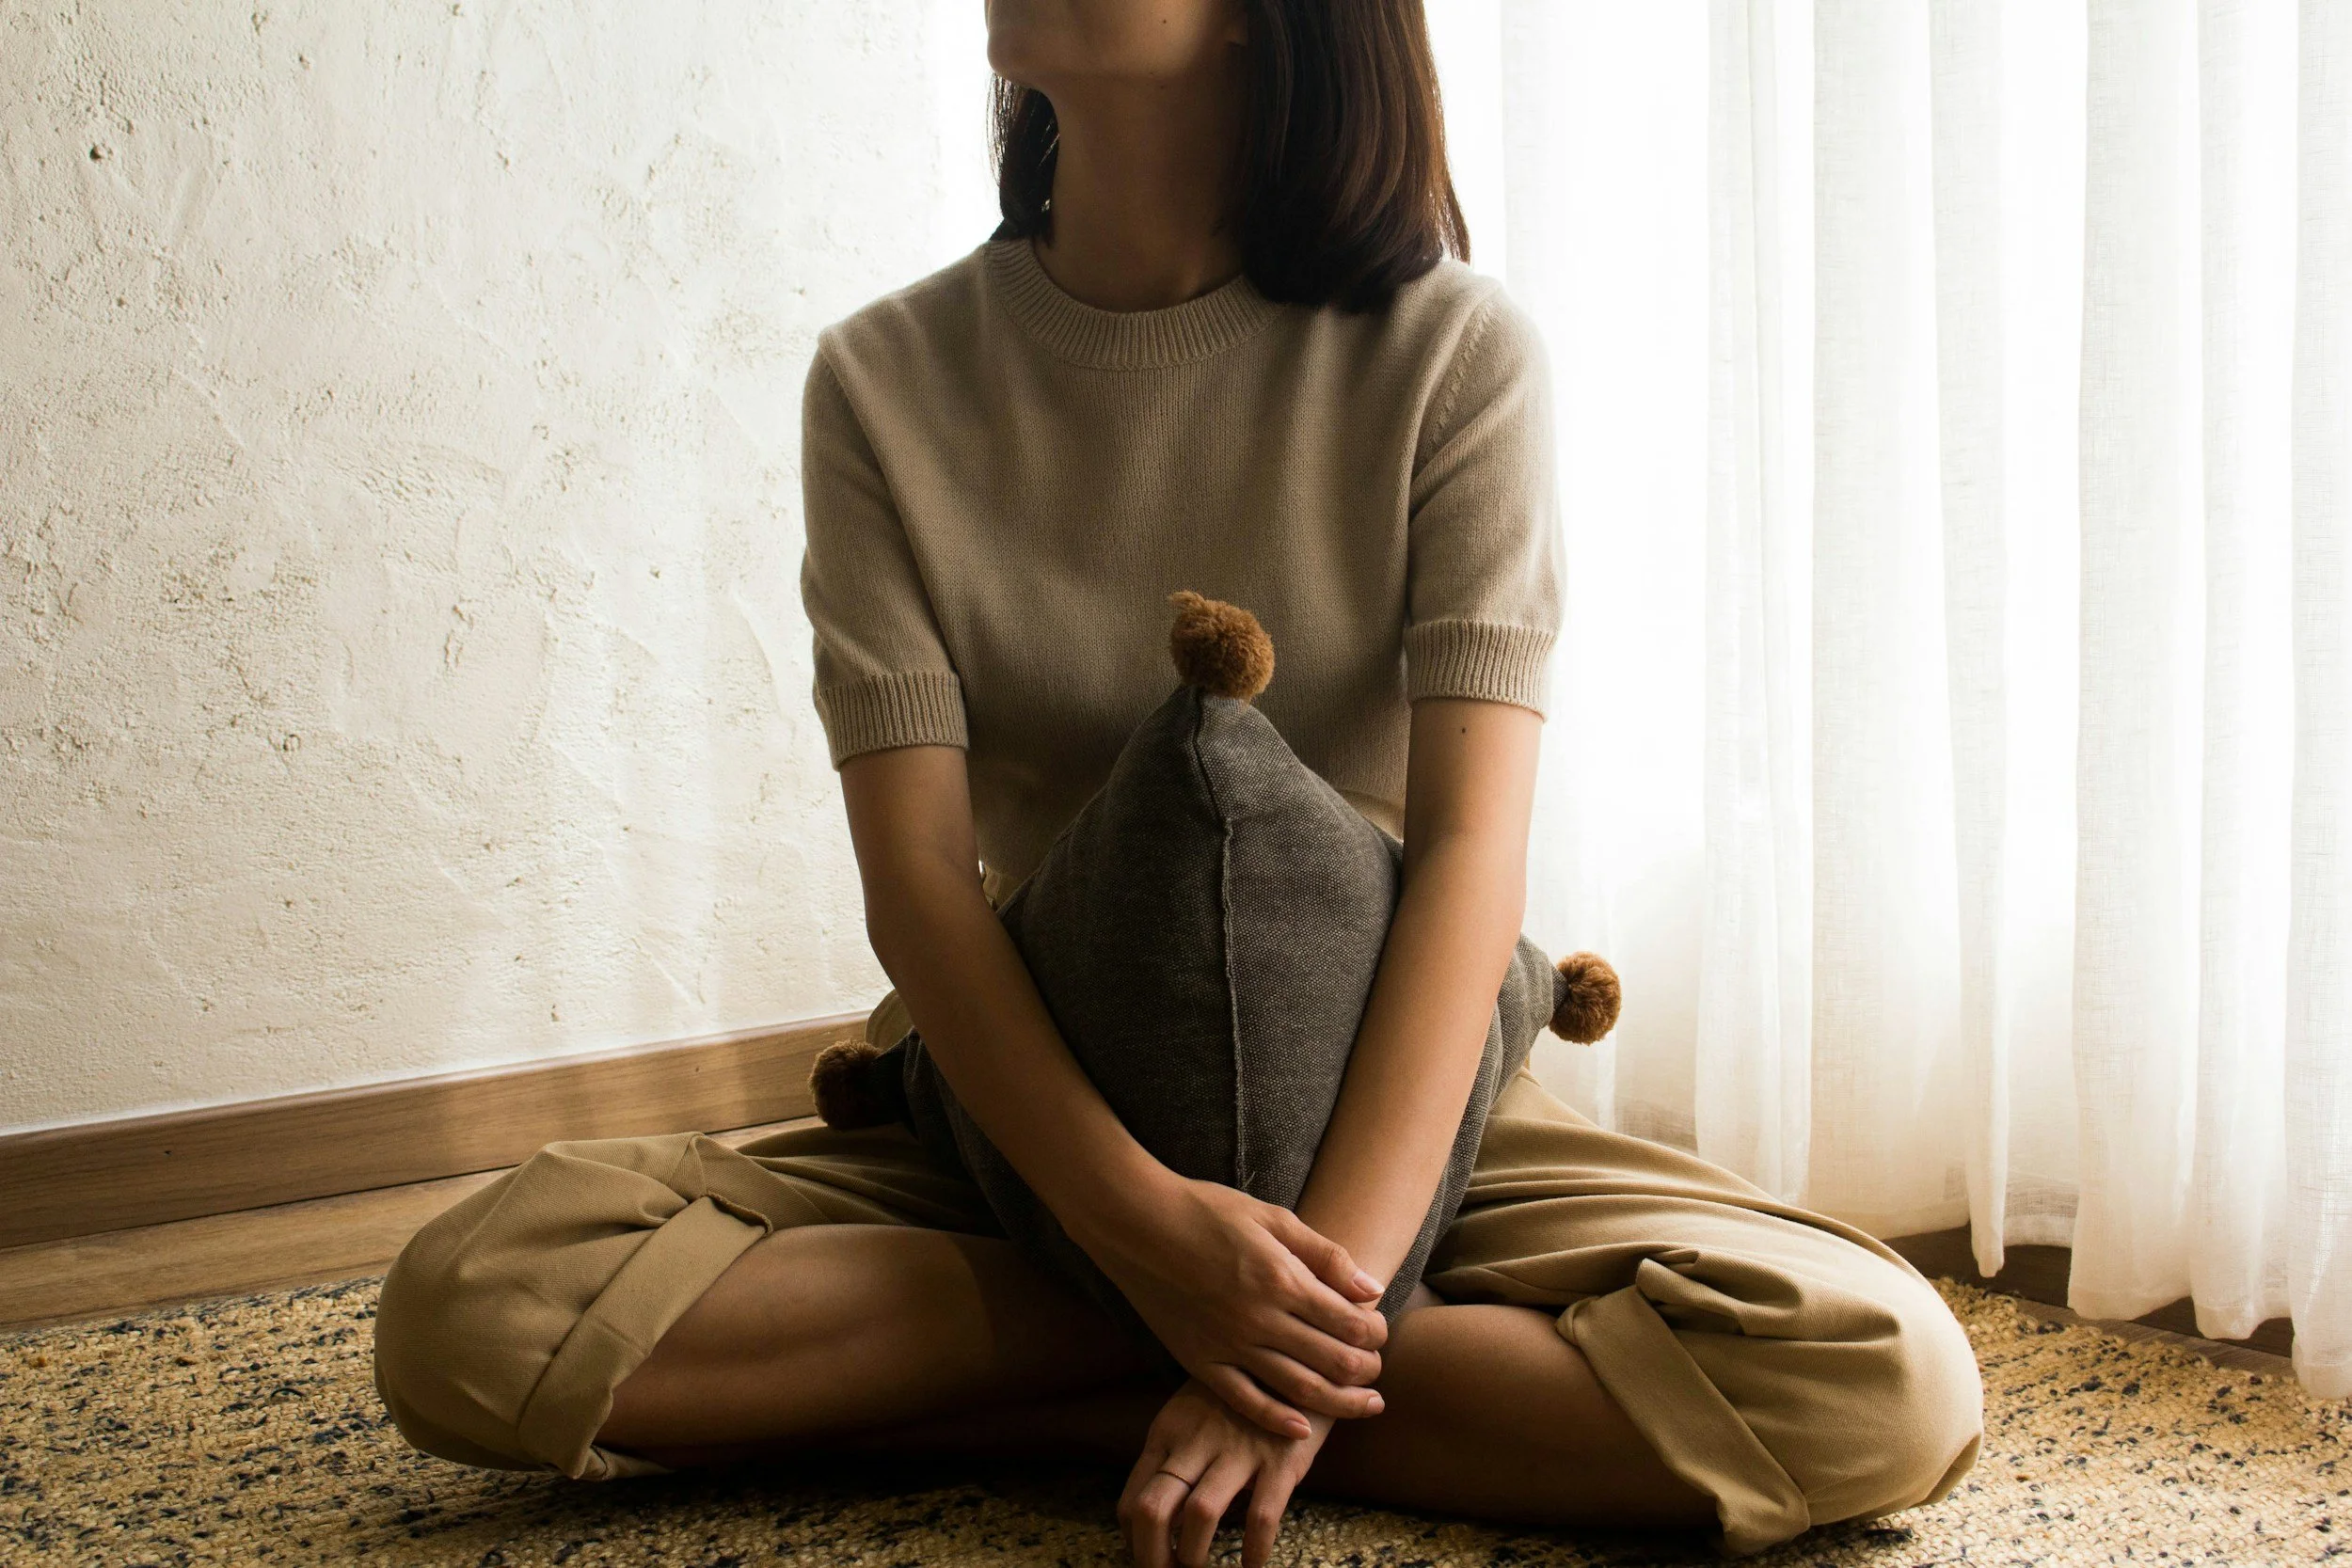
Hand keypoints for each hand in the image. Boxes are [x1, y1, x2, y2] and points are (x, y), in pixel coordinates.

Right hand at [1070, 1172, 1388, 1438]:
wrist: (1137, 1223)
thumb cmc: (1206, 1211)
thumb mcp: (1272, 1218)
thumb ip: (1323, 1255)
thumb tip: (1370, 1288)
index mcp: (1282, 1279)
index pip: (1348, 1321)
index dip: (1375, 1333)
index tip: (1380, 1332)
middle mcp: (1260, 1318)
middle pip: (1332, 1360)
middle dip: (1366, 1371)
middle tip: (1378, 1373)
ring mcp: (1229, 1344)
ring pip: (1298, 1388)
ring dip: (1339, 1403)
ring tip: (1365, 1406)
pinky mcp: (1200, 1361)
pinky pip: (1245, 1400)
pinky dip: (1277, 1419)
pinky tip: (1301, 1429)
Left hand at [1119, 1377, 1337, 1567]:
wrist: (1297, 1361)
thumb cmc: (1237, 1396)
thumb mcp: (1191, 1415)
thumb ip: (1173, 1457)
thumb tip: (1155, 1517)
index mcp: (1168, 1432)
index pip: (1132, 1499)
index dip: (1133, 1541)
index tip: (1147, 1556)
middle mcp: (1196, 1441)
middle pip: (1153, 1510)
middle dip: (1152, 1557)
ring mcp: (1238, 1449)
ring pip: (1199, 1516)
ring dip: (1194, 1555)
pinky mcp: (1280, 1459)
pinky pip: (1260, 1516)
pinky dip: (1252, 1550)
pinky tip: (1251, 1563)